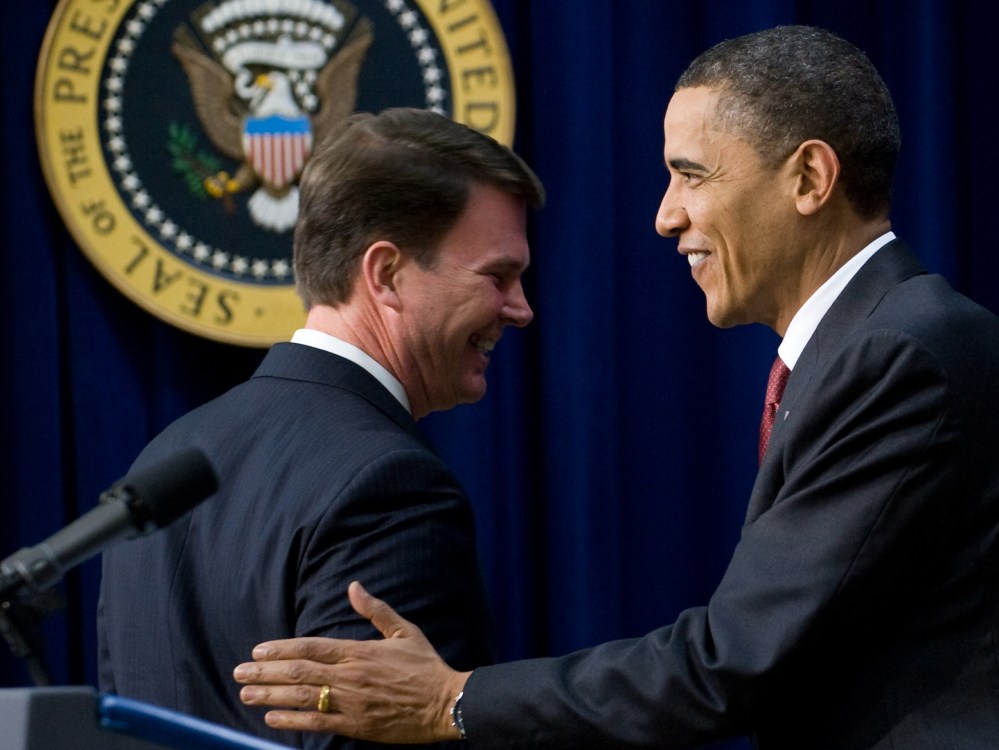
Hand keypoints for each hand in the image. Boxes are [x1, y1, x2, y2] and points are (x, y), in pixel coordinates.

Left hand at [233, 581, 470, 742]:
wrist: (445, 703)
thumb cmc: (425, 665)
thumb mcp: (403, 631)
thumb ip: (375, 610)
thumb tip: (354, 587)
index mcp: (359, 651)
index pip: (311, 647)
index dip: (281, 648)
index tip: (258, 650)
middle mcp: (350, 676)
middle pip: (298, 671)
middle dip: (265, 671)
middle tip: (239, 671)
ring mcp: (350, 702)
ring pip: (301, 697)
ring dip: (269, 694)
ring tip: (245, 692)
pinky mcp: (355, 726)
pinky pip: (316, 723)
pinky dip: (291, 720)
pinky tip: (271, 717)